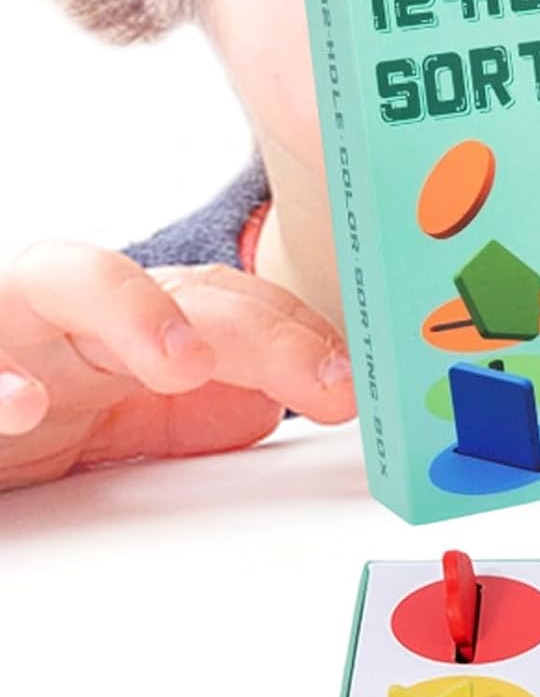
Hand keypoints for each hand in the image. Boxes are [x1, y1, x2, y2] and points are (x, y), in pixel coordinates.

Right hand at [0, 244, 355, 489]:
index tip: (349, 383)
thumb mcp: (116, 415)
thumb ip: (191, 411)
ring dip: (132, 311)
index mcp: (126, 324)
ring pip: (60, 281)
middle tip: (317, 378)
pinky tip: (20, 402)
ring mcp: (1, 332)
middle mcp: (69, 311)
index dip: (295, 334)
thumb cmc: (13, 406)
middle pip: (174, 287)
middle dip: (253, 330)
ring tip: (185, 357)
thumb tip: (272, 401)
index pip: (229, 304)